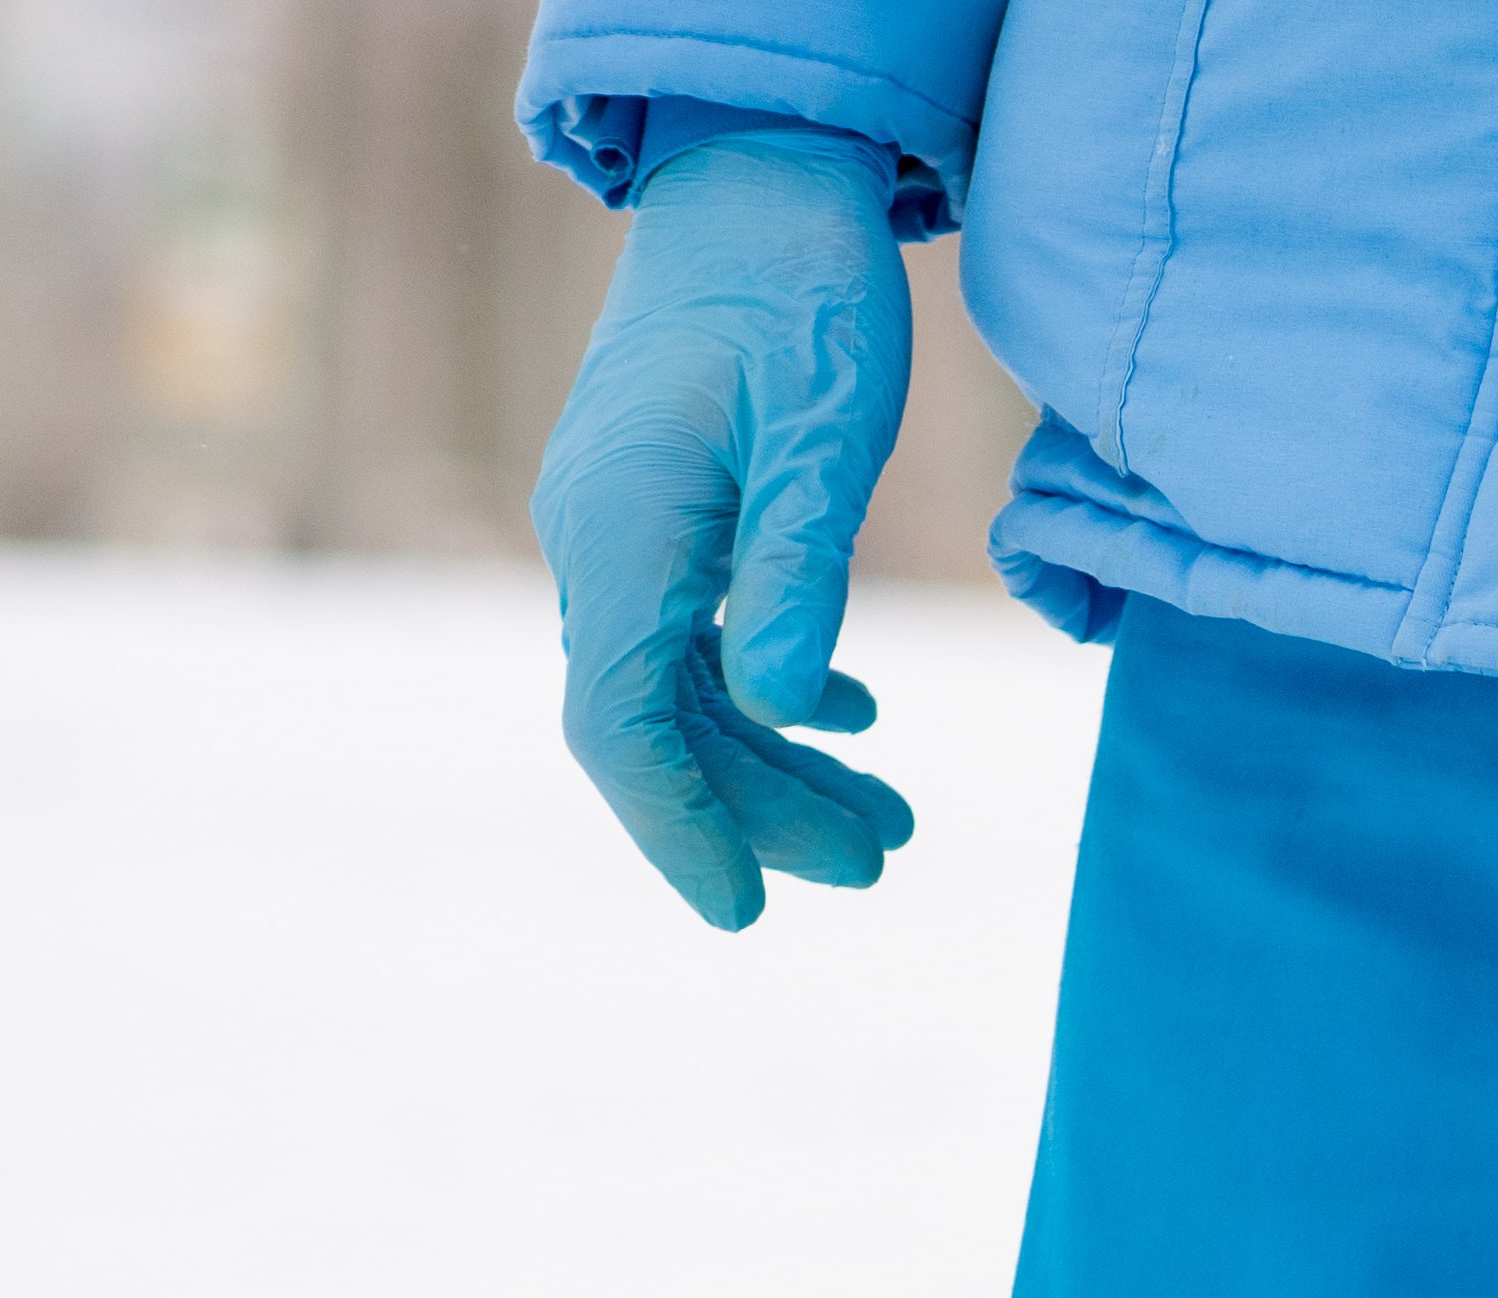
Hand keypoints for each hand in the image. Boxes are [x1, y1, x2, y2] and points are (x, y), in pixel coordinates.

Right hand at [529, 122, 920, 926]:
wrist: (759, 182)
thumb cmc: (800, 295)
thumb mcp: (821, 435)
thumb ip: (798, 572)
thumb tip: (790, 709)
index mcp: (621, 534)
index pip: (622, 724)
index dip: (681, 829)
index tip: (747, 915)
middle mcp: (598, 540)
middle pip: (662, 723)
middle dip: (765, 809)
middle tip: (890, 861)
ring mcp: (623, 527)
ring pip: (689, 687)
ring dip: (783, 762)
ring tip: (899, 823)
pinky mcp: (662, 510)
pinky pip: (699, 634)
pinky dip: (777, 689)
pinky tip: (854, 720)